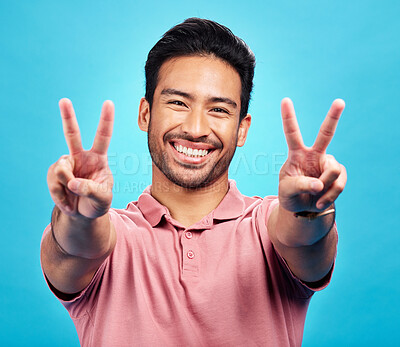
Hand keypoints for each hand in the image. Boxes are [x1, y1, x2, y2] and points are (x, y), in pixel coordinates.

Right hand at [47, 98, 113, 218]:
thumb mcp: (103, 199)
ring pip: (61, 169)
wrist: (83, 214)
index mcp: (98, 159)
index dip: (106, 120)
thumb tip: (73, 182)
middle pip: (72, 134)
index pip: (103, 137)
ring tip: (74, 199)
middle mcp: (81, 157)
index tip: (108, 103)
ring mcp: (66, 164)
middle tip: (64, 100)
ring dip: (67, 188)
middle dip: (67, 117)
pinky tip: (67, 202)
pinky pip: (53, 182)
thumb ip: (92, 190)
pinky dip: (60, 196)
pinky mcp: (54, 174)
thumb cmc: (97, 203)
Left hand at [278, 98, 346, 212]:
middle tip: (340, 101)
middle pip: (326, 133)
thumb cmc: (290, 195)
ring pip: (332, 170)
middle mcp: (314, 154)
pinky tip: (320, 201)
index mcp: (296, 154)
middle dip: (333, 117)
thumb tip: (319, 184)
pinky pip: (339, 184)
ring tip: (314, 195)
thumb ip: (299, 185)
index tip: (285, 100)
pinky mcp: (339, 175)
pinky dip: (329, 196)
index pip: (291, 133)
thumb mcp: (287, 191)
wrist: (303, 208)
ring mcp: (328, 163)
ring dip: (324, 188)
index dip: (288, 117)